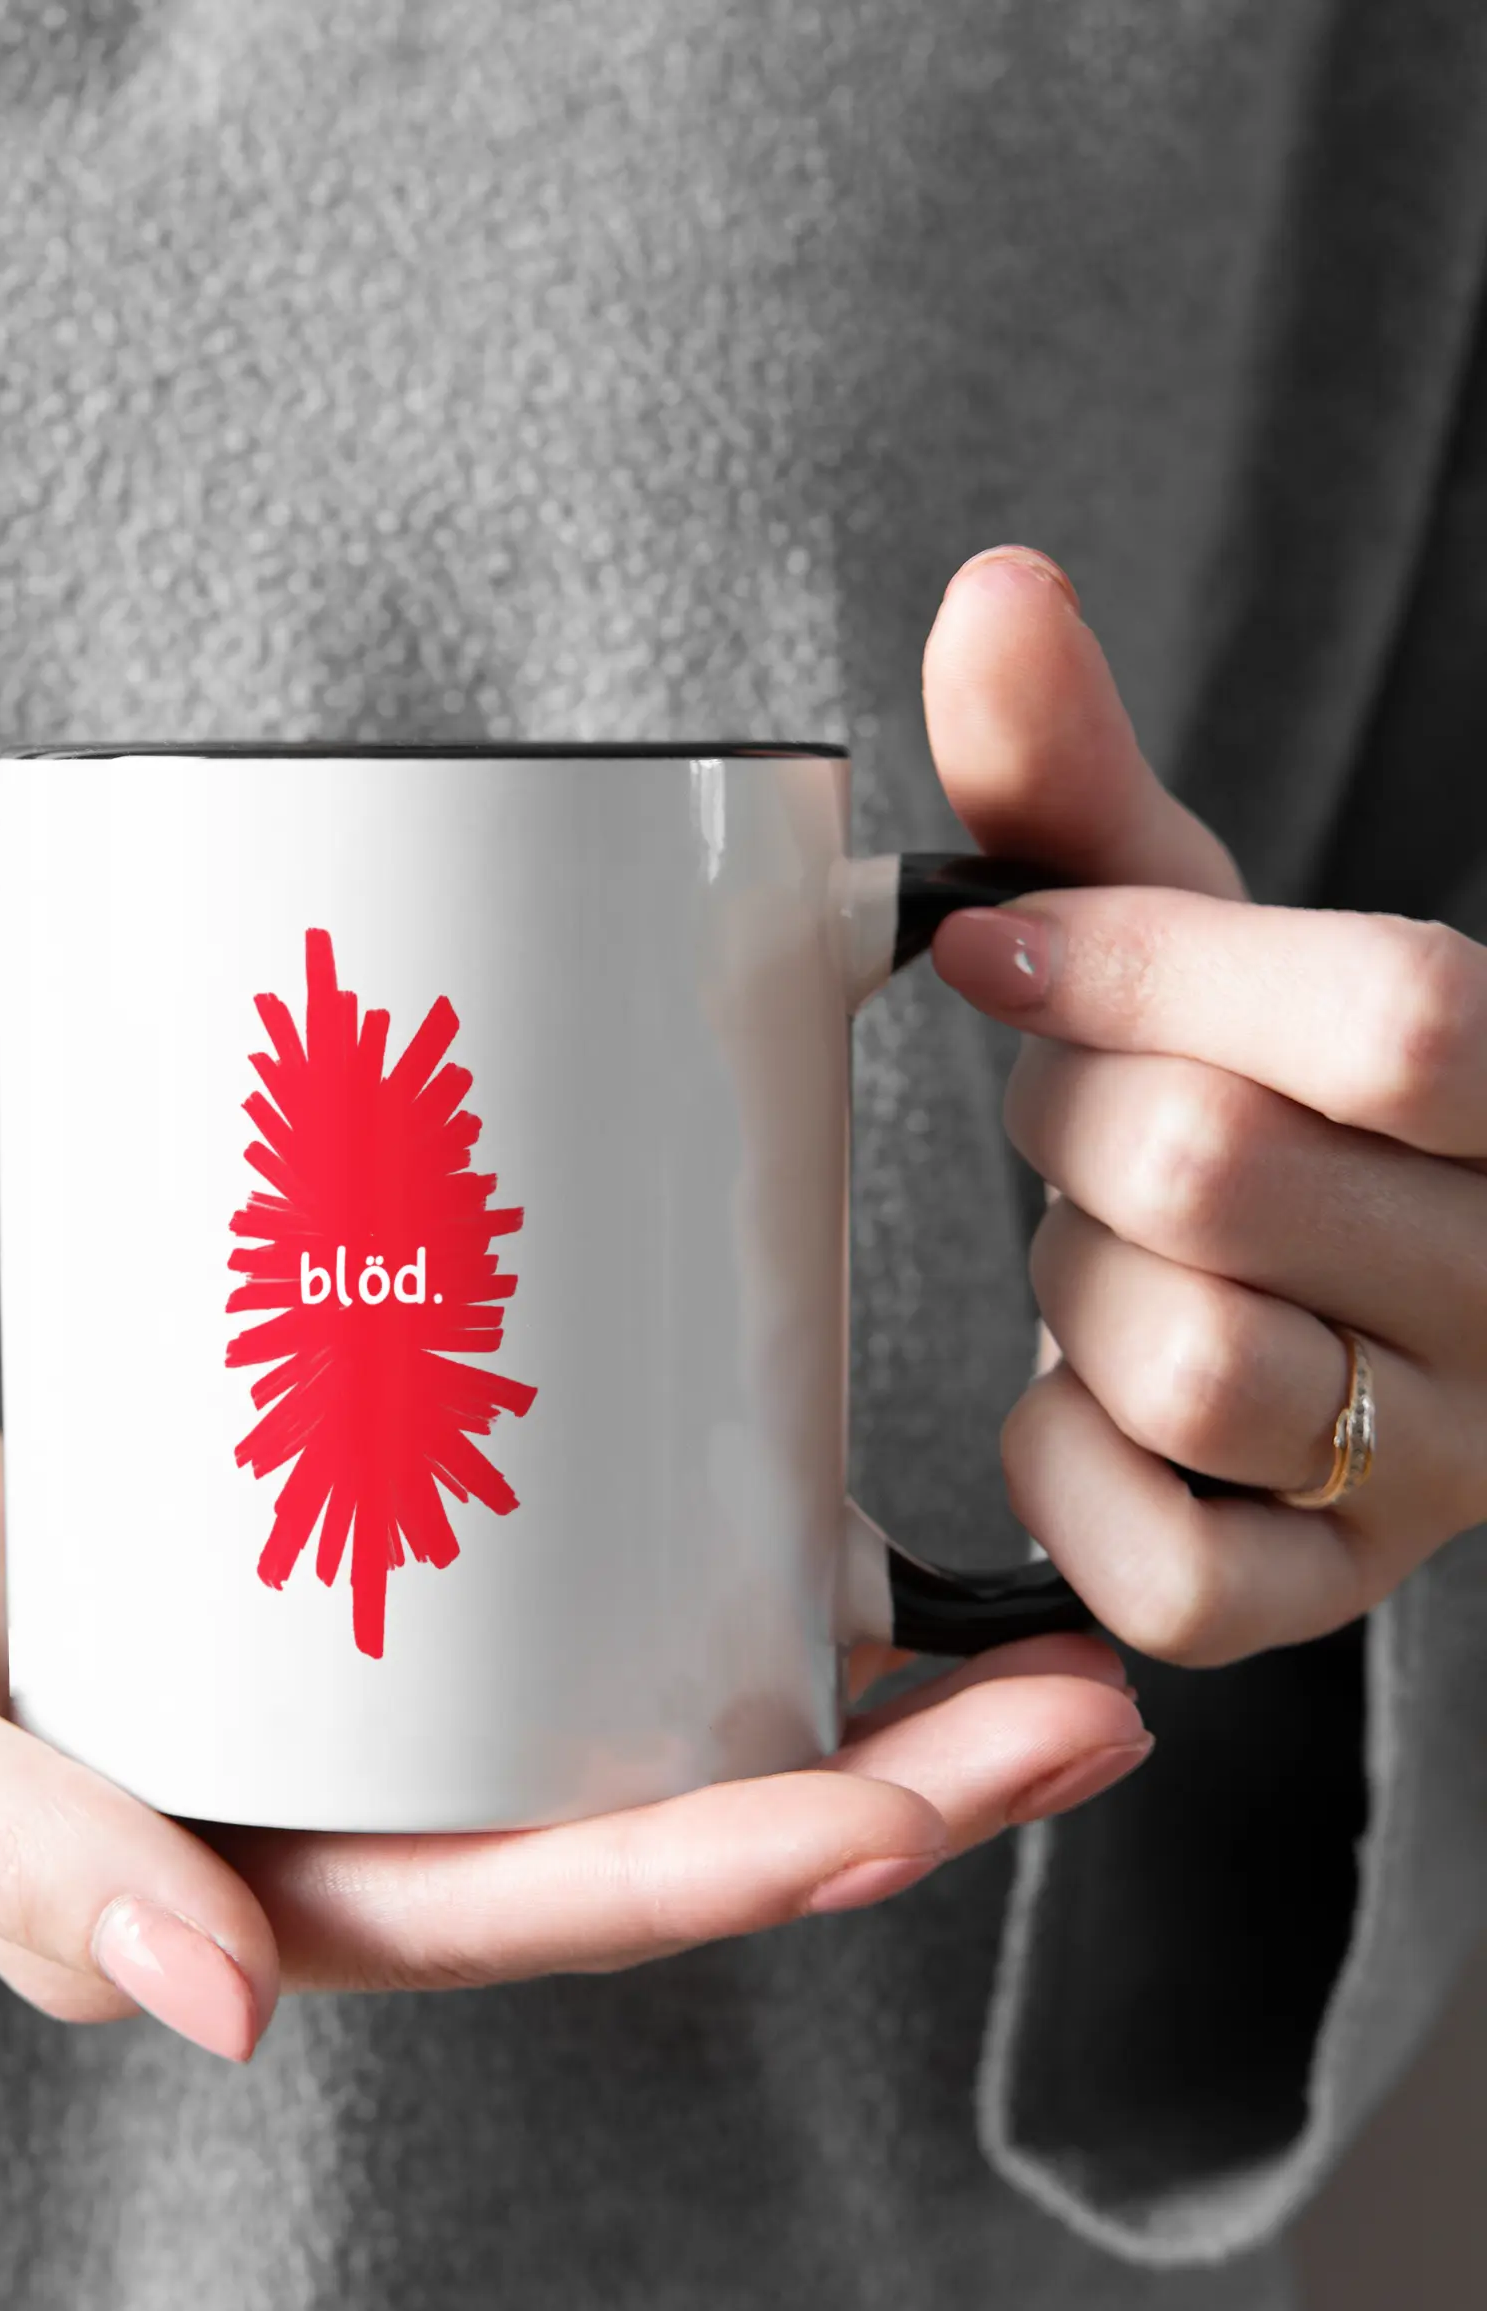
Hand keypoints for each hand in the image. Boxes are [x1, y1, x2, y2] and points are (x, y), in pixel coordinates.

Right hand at [0, 1363, 1148, 2057]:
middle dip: (865, 1785)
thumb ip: (2, 1868)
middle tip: (1080, 1699)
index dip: (730, 1864)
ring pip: (613, 1723)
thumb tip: (207, 2010)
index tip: (916, 1794)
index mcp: (221, 1897)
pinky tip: (792, 1517)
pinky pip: (526, 1611)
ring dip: (819, 1690)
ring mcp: (329, 1713)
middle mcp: (312, 1821)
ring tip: (1013, 1624)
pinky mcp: (320, 1598)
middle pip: (633, 1824)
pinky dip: (670, 1580)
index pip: (521, 1910)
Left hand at [922, 543, 1486, 1662]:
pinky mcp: (1330, 1596)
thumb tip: (992, 592)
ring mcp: (1438, 1463)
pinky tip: (1077, 1401)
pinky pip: (1172, 1572)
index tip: (999, 945)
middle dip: (1073, 1122)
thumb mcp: (1187, 925)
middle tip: (1069, 1114)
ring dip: (1073, 1291)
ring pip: (1193, 1370)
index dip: (1149, 968)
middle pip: (1226, 1177)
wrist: (1315, 1290)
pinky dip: (1067, 1473)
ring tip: (1099, 1253)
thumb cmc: (1242, 1085)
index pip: (1396, 1012)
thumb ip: (1082, 783)